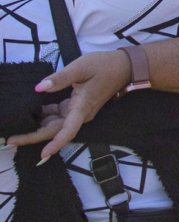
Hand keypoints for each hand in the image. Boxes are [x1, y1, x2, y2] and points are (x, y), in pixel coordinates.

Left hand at [7, 50, 131, 161]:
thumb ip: (60, 78)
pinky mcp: (76, 107)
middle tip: (10, 140)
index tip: (42, 155)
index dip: (56, 143)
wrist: (124, 67)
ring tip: (15, 129)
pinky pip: (57, 116)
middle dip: (33, 136)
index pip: (68, 130)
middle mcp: (80, 114)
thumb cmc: (104, 66)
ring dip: (36, 128)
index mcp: (82, 107)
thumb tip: (39, 88)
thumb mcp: (81, 67)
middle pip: (54, 130)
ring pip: (54, 125)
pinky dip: (44, 116)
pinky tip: (30, 113)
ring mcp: (78, 112)